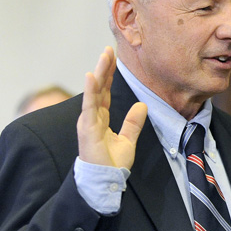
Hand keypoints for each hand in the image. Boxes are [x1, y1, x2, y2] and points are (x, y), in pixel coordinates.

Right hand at [77, 46, 147, 168]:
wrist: (106, 181)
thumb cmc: (113, 164)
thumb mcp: (128, 140)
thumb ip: (133, 123)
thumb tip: (142, 105)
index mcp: (101, 118)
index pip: (105, 92)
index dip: (108, 75)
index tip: (112, 58)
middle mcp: (93, 117)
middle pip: (99, 87)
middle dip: (103, 68)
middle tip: (109, 49)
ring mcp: (89, 121)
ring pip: (93, 92)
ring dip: (98, 73)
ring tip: (103, 55)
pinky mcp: (88, 128)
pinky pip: (89, 106)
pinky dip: (90, 91)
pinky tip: (91, 76)